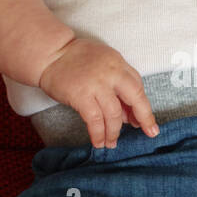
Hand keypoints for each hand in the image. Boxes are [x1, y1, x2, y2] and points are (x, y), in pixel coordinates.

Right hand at [38, 38, 158, 148]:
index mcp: (118, 62)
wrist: (49, 54)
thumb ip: (116, 84)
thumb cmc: (74, 59)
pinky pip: (95, 120)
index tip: (143, 120)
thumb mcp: (102, 63)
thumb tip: (126, 115)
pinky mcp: (81, 96)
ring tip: (112, 143)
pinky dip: (99, 134)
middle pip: (136, 97)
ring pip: (114, 114)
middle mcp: (111, 72)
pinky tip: (99, 142)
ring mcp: (97, 84)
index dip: (141, 104)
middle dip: (144, 117)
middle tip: (148, 132)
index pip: (137, 85)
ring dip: (114, 132)